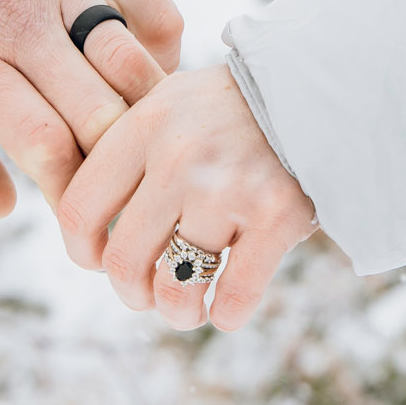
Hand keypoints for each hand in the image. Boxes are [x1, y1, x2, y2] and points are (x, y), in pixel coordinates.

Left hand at [0, 0, 181, 215]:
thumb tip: (6, 208)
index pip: (42, 146)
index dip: (75, 193)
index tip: (85, 217)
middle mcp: (14, 15)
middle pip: (98, 118)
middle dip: (117, 167)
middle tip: (122, 186)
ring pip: (137, 69)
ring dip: (147, 115)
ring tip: (141, 137)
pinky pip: (161, 18)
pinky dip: (162, 58)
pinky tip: (144, 74)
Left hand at [56, 65, 316, 330]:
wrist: (324, 89)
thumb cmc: (238, 107)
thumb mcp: (173, 103)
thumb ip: (132, 150)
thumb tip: (88, 223)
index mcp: (145, 125)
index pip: (80, 207)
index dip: (82, 250)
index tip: (97, 260)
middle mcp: (179, 157)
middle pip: (123, 259)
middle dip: (130, 292)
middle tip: (145, 295)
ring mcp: (228, 188)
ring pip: (176, 286)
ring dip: (177, 312)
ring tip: (186, 310)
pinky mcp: (278, 216)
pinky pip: (234, 295)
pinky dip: (226, 315)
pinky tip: (226, 310)